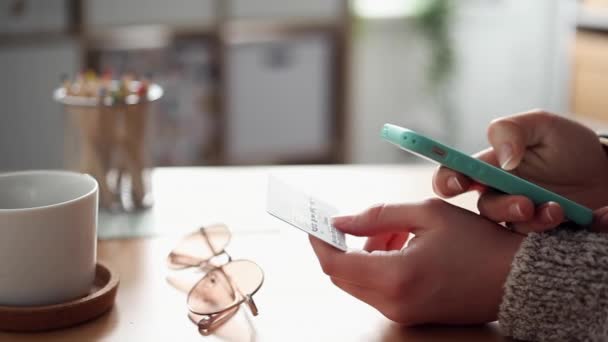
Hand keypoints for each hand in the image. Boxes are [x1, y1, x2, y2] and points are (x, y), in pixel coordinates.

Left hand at [310, 199, 522, 325]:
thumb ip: (376, 215)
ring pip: (361, 282)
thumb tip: (339, 221)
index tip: (316, 222)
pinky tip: (406, 247)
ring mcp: (402, 314)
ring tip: (398, 231)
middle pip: (343, 275)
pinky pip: (379, 290)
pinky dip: (381, 267)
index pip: (334, 264)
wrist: (517, 279)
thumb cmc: (477, 241)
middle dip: (348, 245)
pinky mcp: (411, 316)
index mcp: (395, 277)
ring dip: (367, 254)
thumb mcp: (426, 213)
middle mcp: (393, 303)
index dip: (320, 241)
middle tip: (371, 222)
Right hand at [433, 110, 607, 232]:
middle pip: (482, 209)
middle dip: (501, 208)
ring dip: (531, 221)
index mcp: (489, 167)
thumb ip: (511, 130)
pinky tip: (572, 215)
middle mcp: (498, 195)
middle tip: (524, 205)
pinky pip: (534, 241)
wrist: (607, 173)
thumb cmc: (568, 146)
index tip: (460, 184)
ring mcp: (518, 218)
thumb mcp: (542, 124)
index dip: (447, 182)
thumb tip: (503, 159)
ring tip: (557, 210)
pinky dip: (552, 229)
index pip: (453, 175)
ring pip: (509, 228)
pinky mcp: (538, 236)